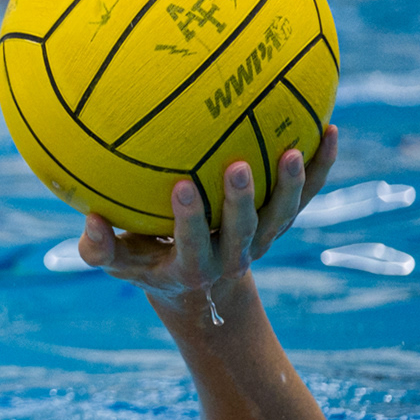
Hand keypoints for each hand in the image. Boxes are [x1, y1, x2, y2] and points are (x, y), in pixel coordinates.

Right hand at [78, 125, 337, 311]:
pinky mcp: (277, 224)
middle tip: (239, 165)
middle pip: (244, 231)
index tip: (181, 186)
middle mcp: (231, 257)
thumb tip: (89, 221)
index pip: (192, 245)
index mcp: (191, 267)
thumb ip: (98, 248)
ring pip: (280, 216)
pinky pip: (304, 198)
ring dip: (291, 186)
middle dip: (243, 201)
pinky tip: (330, 130)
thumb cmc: (149, 264)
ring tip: (294, 151)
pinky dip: (320, 169)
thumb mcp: (119, 264)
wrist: (201, 289)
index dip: (190, 220)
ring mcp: (259, 241)